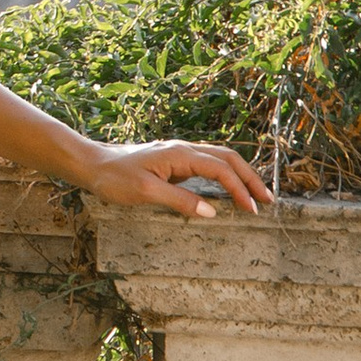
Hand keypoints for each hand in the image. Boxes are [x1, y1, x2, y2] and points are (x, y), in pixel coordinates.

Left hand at [75, 138, 273, 216]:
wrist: (92, 164)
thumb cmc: (114, 178)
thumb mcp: (145, 192)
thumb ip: (179, 201)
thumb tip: (212, 211)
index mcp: (179, 154)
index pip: (221, 169)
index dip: (240, 189)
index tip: (252, 210)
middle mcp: (183, 149)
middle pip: (227, 158)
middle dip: (251, 178)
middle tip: (268, 201)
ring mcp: (179, 154)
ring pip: (219, 159)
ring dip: (240, 175)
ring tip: (256, 195)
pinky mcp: (173, 162)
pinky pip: (207, 165)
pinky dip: (225, 175)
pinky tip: (229, 188)